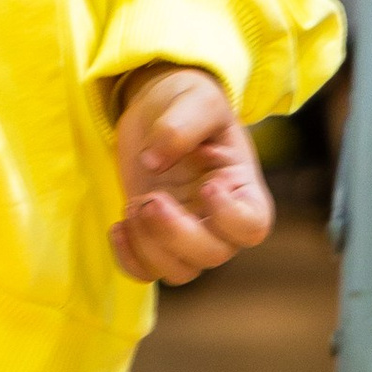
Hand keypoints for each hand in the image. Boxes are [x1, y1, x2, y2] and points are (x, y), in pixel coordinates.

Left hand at [108, 63, 272, 285]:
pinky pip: (146, 273)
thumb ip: (181, 125)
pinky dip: (129, 260)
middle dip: (176, 233)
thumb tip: (153, 162)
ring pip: (180, 272)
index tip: (206, 185)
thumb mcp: (194, 98)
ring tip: (134, 204)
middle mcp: (219, 220)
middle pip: (211, 255)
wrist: (158, 108)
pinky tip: (118, 226)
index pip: (252, 225)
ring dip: (150, 246)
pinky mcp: (154, 238)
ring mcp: (187, 232)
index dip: (229, 217)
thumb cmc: (188, 101)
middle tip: (150, 198)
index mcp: (242, 187)